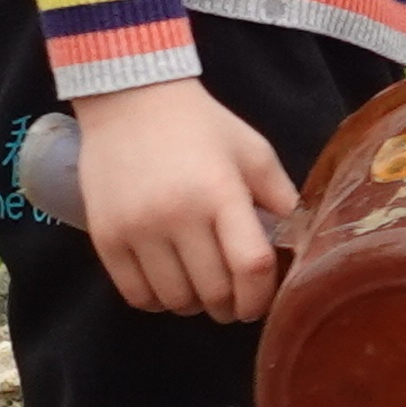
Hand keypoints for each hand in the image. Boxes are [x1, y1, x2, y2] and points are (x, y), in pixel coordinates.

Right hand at [69, 80, 296, 322]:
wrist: (130, 99)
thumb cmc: (199, 126)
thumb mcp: (252, 151)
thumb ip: (279, 197)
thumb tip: (299, 243)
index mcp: (221, 192)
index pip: (250, 266)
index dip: (261, 297)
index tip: (260, 302)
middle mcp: (178, 215)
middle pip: (213, 291)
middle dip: (230, 307)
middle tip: (232, 301)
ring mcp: (138, 229)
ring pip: (175, 300)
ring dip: (194, 305)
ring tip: (199, 289)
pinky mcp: (106, 238)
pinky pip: (136, 295)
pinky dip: (157, 301)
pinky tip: (167, 285)